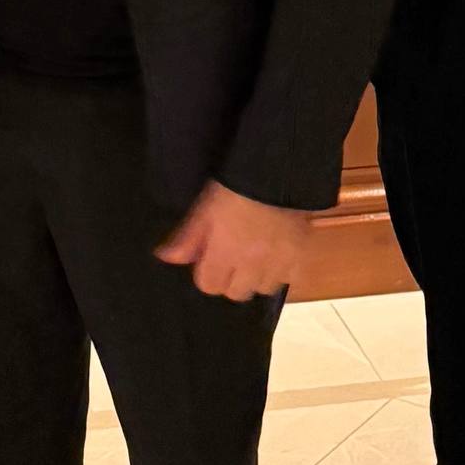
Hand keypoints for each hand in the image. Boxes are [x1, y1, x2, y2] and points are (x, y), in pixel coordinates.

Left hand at [156, 183, 310, 301]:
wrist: (277, 172)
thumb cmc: (234, 187)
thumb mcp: (205, 208)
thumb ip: (187, 238)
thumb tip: (165, 258)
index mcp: (223, 253)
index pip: (209, 286)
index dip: (207, 272)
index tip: (211, 258)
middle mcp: (250, 264)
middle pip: (236, 293)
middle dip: (232, 279)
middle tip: (233, 257)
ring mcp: (277, 262)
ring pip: (263, 288)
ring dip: (257, 277)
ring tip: (256, 257)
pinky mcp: (299, 255)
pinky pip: (288, 278)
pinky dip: (280, 272)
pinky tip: (276, 255)